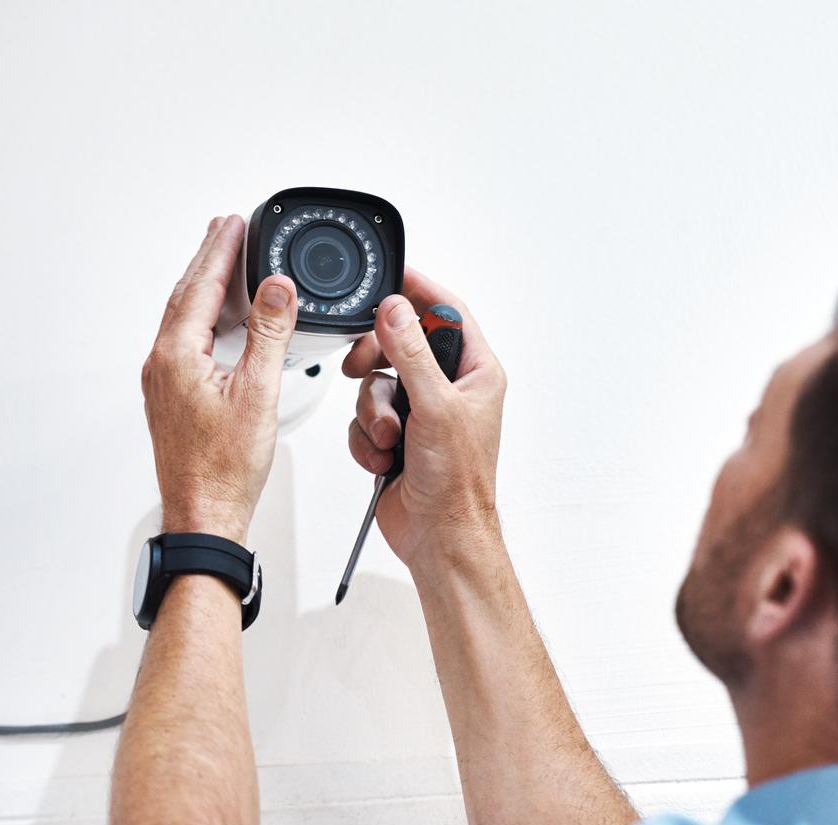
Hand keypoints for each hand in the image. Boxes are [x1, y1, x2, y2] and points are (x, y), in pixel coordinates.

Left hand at [141, 215, 297, 543]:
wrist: (206, 511)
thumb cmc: (226, 467)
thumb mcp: (259, 393)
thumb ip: (269, 335)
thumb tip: (276, 288)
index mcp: (178, 356)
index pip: (202, 287)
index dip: (221, 251)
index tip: (235, 223)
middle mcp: (163, 363)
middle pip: (188, 295)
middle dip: (209, 259)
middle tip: (227, 228)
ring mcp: (165, 380)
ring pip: (186, 317)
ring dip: (207, 285)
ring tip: (226, 262)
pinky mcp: (174, 395)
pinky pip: (187, 340)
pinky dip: (207, 316)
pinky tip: (223, 318)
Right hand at [344, 267, 505, 571]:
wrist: (439, 537)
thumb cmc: (458, 483)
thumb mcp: (434, 407)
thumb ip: (410, 353)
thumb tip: (397, 308)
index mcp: (476, 373)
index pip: (448, 313)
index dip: (420, 291)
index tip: (392, 274)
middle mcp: (450, 389)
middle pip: (400, 344)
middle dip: (376, 360)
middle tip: (361, 366)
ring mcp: (421, 414)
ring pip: (375, 383)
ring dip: (373, 413)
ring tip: (391, 441)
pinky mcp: (397, 438)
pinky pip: (365, 418)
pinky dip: (368, 439)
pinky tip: (385, 460)